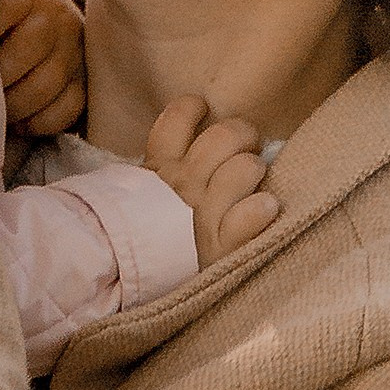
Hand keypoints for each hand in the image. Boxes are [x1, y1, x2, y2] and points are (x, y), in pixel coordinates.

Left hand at [0, 0, 86, 139]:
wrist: (52, 17)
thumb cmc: (4, 21)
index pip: (4, 7)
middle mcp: (56, 18)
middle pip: (24, 54)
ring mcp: (75, 51)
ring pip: (43, 88)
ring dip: (13, 107)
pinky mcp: (86, 83)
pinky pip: (65, 112)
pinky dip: (38, 123)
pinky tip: (20, 121)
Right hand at [144, 98, 280, 266]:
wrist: (124, 281)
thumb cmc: (138, 236)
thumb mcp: (134, 197)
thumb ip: (155, 172)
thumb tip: (181, 146)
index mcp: (158, 170)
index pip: (175, 120)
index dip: (193, 108)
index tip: (203, 110)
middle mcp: (183, 185)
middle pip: (222, 137)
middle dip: (242, 133)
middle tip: (246, 145)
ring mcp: (203, 214)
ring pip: (244, 168)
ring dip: (255, 169)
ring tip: (254, 179)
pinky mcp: (222, 245)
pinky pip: (253, 213)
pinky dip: (263, 208)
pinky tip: (265, 208)